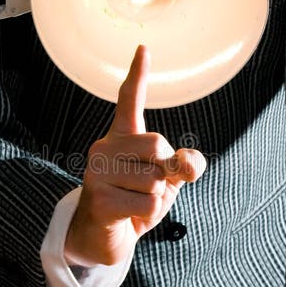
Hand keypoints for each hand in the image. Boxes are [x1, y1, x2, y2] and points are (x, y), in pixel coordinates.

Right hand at [65, 44, 205, 266]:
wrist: (106, 238)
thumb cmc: (136, 202)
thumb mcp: (167, 182)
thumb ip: (185, 166)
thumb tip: (188, 163)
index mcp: (122, 137)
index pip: (129, 100)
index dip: (138, 74)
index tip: (144, 48)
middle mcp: (104, 147)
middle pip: (158, 145)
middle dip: (164, 171)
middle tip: (146, 186)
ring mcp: (97, 172)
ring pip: (155, 179)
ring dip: (156, 198)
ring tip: (134, 203)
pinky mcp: (100, 199)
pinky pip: (148, 202)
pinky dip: (148, 215)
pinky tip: (128, 216)